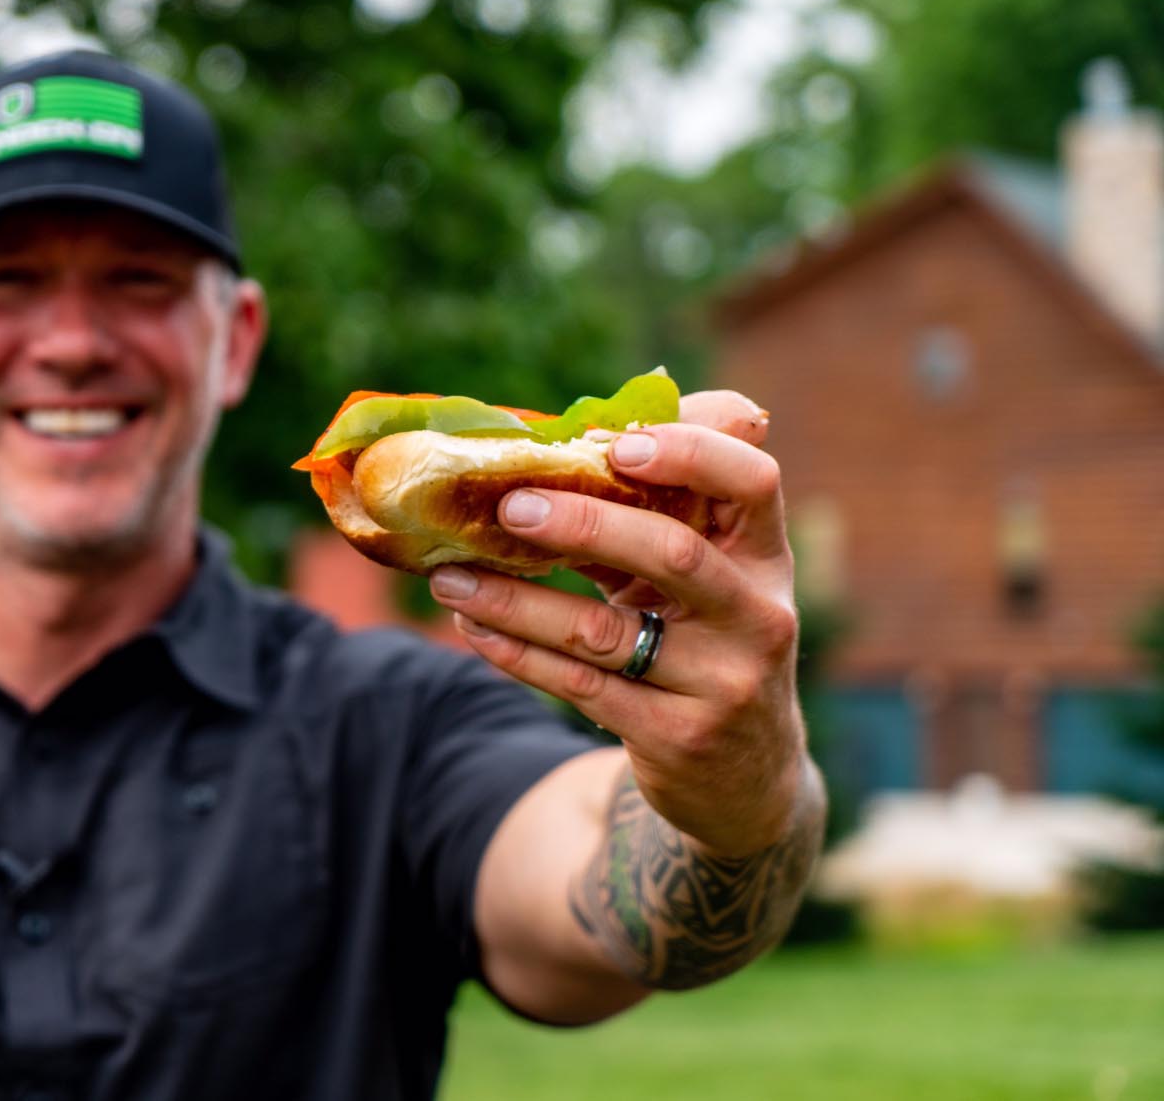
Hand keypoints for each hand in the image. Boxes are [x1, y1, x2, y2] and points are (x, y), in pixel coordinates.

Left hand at [428, 389, 805, 854]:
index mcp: (764, 557)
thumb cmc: (703, 641)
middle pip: (673, 552)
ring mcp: (722, 682)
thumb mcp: (702, 580)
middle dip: (585, 522)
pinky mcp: (677, 736)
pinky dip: (518, 653)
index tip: (617, 442)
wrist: (744, 775)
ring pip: (603, 631)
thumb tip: (556, 437)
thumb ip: (652, 516)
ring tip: (449, 579)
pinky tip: (473, 629)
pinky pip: (580, 686)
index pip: (754, 481)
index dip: (691, 453)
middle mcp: (757, 616)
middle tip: (509, 506)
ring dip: (515, 600)